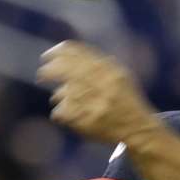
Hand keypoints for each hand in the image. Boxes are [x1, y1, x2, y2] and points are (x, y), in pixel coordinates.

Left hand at [36, 40, 158, 142]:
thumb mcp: (118, 73)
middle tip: (42, 76)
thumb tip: (62, 50)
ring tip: (72, 104)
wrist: (138, 129)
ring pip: (59, 95)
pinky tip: (73, 117)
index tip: (47, 56)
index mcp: (107, 69)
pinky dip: (62, 115)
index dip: (56, 52)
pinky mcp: (83, 121)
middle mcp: (98, 83)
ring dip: (60, 98)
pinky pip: (59, 113)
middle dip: (47, 72)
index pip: (73, 52)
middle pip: (61, 70)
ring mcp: (90, 103)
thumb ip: (95, 61)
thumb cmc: (125, 99)